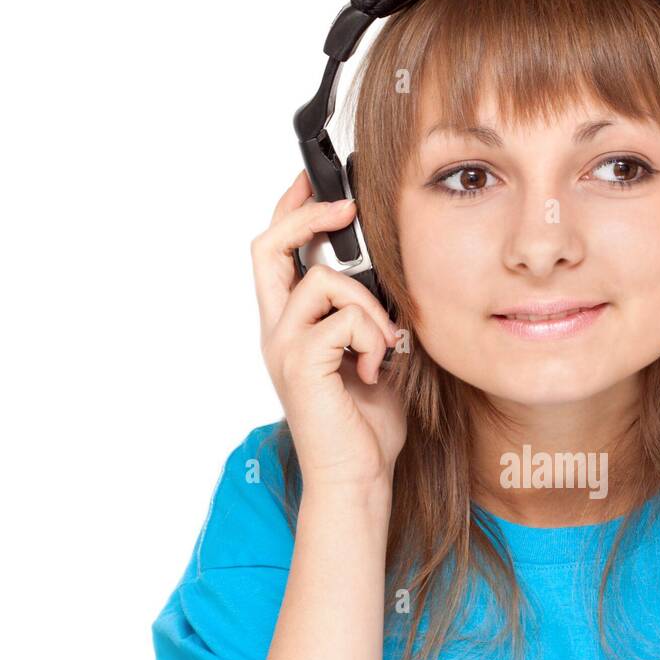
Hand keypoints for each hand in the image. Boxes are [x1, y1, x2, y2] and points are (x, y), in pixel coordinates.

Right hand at [252, 171, 407, 494]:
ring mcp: (284, 346)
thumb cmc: (369, 426)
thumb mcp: (377, 356)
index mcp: (291, 328)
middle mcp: (277, 332)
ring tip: (384, 348)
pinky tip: (376, 371)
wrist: (359, 478)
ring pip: (324, 282)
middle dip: (305, 215)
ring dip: (370, 308)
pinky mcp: (300, 363)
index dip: (291, 211)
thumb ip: (372, 318)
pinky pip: (344, 319)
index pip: (276, 254)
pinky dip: (373, 339)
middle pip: (268, 246)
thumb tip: (391, 281)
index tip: (316, 181)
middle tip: (345, 207)